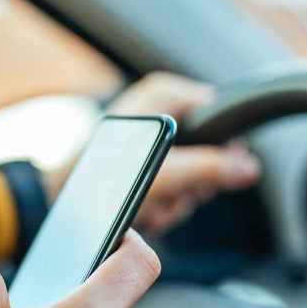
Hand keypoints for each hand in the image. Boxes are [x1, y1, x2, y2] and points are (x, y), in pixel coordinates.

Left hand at [43, 72, 260, 233]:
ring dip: (176, 201)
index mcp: (167, 95)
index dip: (225, 148)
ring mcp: (152, 141)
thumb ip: (211, 168)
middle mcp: (160, 111)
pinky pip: (172, 186)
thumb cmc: (100, 180)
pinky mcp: (143, 165)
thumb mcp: (166, 174)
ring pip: (192, 175)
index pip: (221, 114)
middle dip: (194, 184)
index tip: (216, 173)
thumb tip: (249, 168)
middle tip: (176, 194)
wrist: (58, 202)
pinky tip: (144, 212)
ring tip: (152, 206)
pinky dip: (162, 205)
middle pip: (209, 150)